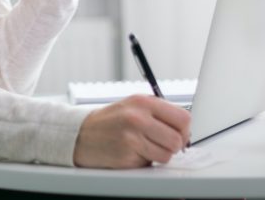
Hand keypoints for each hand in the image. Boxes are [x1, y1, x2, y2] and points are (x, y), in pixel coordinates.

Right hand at [72, 94, 191, 167]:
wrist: (80, 134)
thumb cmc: (110, 121)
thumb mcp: (133, 106)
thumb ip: (158, 113)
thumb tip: (184, 129)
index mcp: (143, 102)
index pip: (183, 118)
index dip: (184, 130)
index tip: (179, 135)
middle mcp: (138, 117)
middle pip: (178, 139)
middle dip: (174, 146)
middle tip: (162, 144)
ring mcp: (132, 136)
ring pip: (167, 154)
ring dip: (160, 155)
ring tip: (145, 148)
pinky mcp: (127, 155)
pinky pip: (151, 164)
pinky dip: (145, 162)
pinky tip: (133, 153)